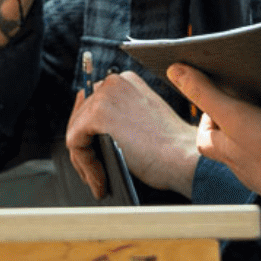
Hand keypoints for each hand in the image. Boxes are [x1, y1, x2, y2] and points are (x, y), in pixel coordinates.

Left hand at [66, 71, 199, 195]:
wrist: (186, 157)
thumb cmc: (173, 149)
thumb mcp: (143, 122)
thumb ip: (120, 118)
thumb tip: (94, 135)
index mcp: (126, 81)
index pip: (92, 103)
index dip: (91, 133)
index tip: (97, 154)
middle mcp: (113, 82)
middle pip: (80, 115)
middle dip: (85, 147)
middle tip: (95, 172)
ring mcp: (104, 95)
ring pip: (75, 131)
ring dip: (85, 160)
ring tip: (98, 180)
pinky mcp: (97, 114)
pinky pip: (75, 143)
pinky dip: (85, 165)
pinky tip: (100, 180)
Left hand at [167, 63, 260, 188]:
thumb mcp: (236, 115)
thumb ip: (206, 94)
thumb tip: (174, 71)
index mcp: (228, 154)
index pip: (205, 140)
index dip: (206, 120)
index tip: (217, 101)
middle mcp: (246, 170)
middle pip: (232, 148)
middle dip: (236, 127)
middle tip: (250, 105)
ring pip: (259, 157)